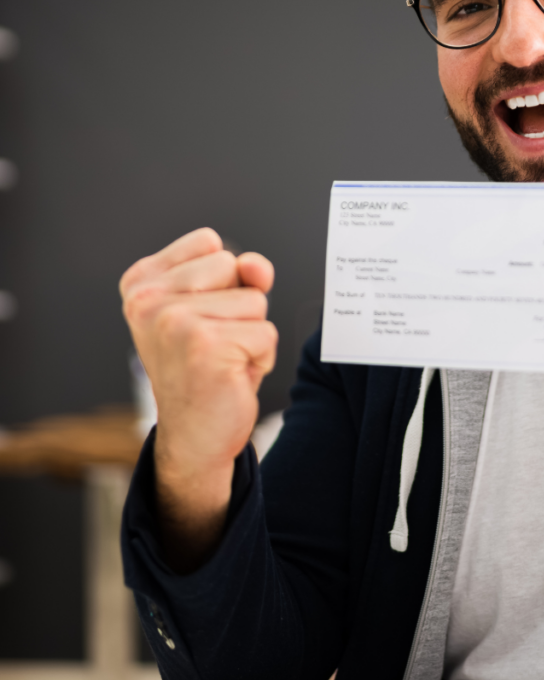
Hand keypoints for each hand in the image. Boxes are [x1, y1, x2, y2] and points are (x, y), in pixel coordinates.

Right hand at [119, 228, 277, 568]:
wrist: (195, 436)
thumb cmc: (206, 367)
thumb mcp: (219, 307)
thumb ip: (240, 273)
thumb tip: (256, 265)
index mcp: (140, 282)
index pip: (210, 243)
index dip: (222, 279)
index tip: (199, 315)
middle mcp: (147, 299)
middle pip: (233, 265)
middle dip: (239, 305)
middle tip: (213, 343)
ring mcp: (172, 321)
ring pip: (255, 300)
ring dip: (251, 333)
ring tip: (221, 360)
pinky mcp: (205, 345)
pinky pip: (266, 332)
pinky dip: (261, 357)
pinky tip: (231, 377)